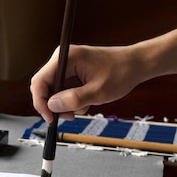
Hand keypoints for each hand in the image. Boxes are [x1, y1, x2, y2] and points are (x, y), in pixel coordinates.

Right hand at [30, 26, 176, 122]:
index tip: (49, 118)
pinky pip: (63, 90)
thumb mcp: (98, 92)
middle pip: (44, 86)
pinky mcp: (72, 72)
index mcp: (67, 58)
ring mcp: (67, 65)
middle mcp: (63, 59)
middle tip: (69, 117)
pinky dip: (71, 100)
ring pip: (53, 91)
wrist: (136, 65)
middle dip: (54, 105)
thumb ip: (74, 99)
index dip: (40, 102)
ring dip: (65, 104)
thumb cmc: (121, 73)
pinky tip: (86, 102)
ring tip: (83, 108)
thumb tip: (52, 106)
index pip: (40, 81)